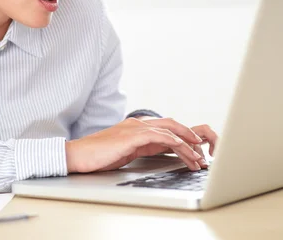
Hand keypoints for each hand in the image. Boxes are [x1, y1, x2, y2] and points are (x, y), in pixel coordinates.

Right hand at [65, 117, 217, 172]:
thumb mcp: (125, 151)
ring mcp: (135, 128)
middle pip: (172, 124)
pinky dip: (176, 143)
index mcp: (135, 127)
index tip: (194, 150)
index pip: (165, 127)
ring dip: (188, 144)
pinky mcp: (132, 136)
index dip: (182, 136)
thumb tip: (158, 152)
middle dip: (190, 136)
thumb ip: (141, 147)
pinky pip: (161, 136)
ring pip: (170, 130)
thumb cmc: (97, 155)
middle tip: (203, 150)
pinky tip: (185, 152)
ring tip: (198, 158)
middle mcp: (137, 124)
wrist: (78, 155)